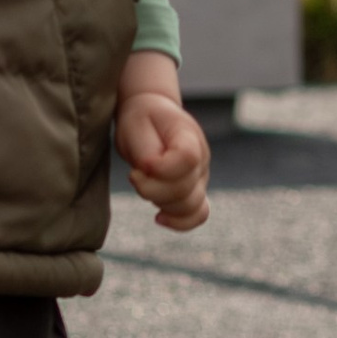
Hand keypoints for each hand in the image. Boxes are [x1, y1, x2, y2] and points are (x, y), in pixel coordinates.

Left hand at [117, 82, 210, 232]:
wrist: (150, 115)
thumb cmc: (141, 119)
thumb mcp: (135, 125)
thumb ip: (146, 151)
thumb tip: (150, 172)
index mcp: (189, 135)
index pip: (188, 158)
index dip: (162, 168)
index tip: (141, 165)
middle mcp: (202, 158)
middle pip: (186, 188)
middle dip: (151, 189)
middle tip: (134, 174)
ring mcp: (201, 177)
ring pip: (190, 206)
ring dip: (160, 202)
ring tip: (144, 184)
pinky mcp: (195, 191)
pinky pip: (199, 215)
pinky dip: (180, 222)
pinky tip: (158, 217)